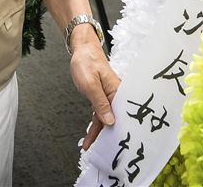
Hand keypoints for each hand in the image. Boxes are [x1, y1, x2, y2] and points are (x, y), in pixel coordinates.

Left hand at [69, 27, 119, 149]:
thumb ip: (100, 103)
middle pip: (114, 119)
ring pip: (106, 118)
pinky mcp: (101, 96)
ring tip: (90, 146)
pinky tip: (91, 134)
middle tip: (104, 153)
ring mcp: (108, 96)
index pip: (120, 115)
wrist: (82, 49)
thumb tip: (109, 121)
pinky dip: (96, 123)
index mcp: (117, 92)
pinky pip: (100, 113)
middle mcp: (115, 95)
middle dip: (109, 136)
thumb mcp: (91, 84)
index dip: (118, 131)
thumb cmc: (87, 62)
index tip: (116, 146)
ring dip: (99, 132)